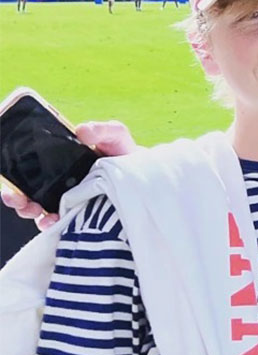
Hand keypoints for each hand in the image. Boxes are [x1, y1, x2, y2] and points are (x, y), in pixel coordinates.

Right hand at [0, 120, 139, 229]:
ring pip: (37, 211)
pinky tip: (53, 221)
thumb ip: (103, 130)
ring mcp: (65, 202)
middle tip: (16, 198)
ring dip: (28, 211)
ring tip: (33, 209)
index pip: (26, 167)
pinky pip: (58, 225)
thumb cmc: (126, 155)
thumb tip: (81, 130)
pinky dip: (50, 224)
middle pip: (25, 192)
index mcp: (59, 163)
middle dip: (14, 196)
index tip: (7, 175)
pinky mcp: (77, 217)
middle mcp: (56, 184)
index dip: (11, 173)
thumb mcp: (116, 137)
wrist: (146, 178)